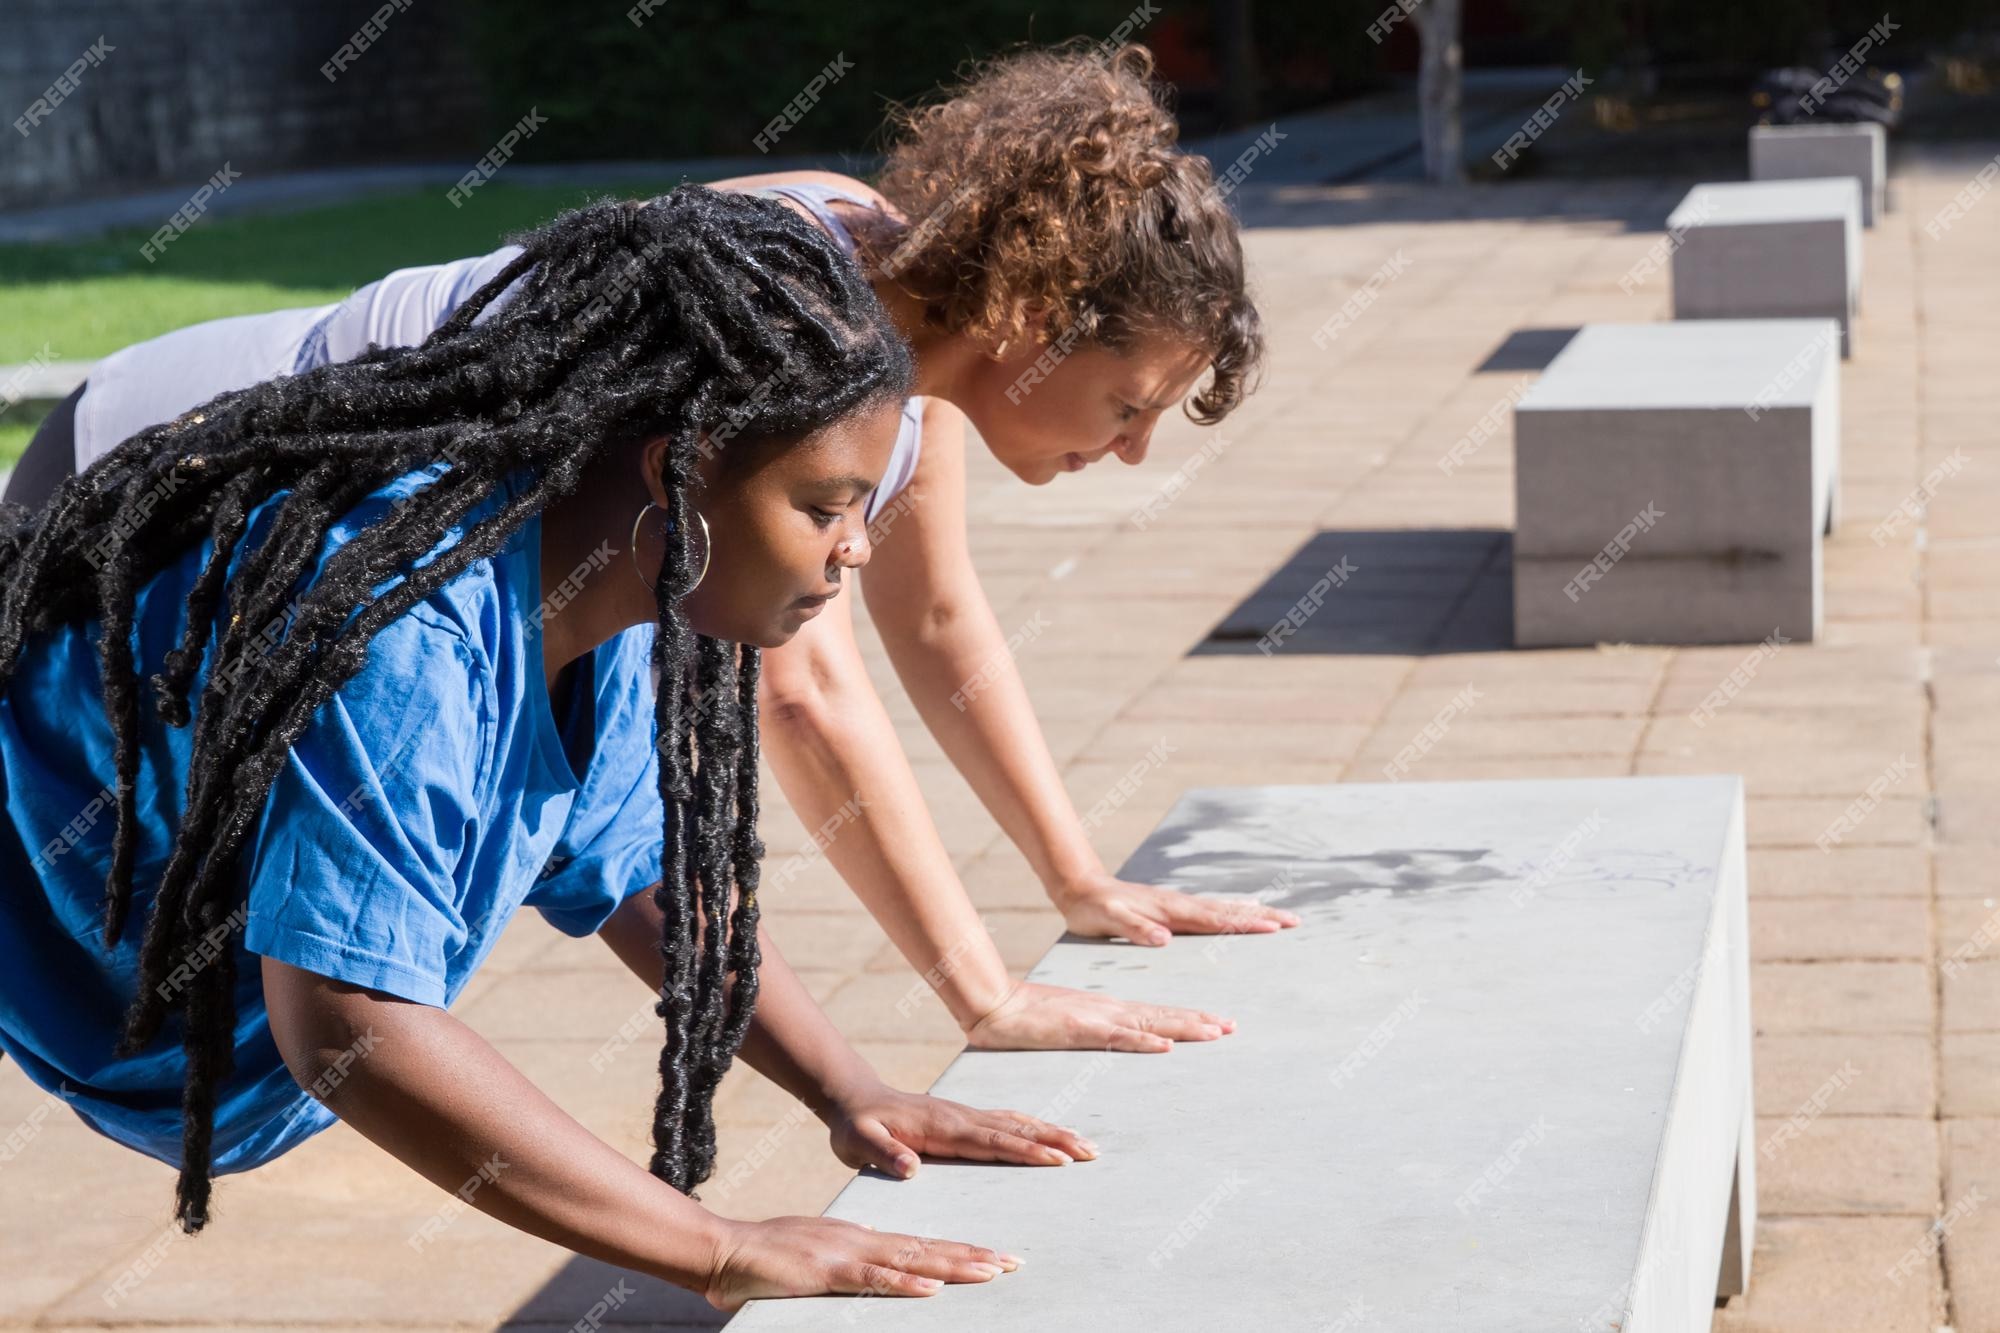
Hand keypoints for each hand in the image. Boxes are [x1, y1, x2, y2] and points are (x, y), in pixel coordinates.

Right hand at [702, 1215, 1019, 1310]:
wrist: (727, 1250)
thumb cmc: (769, 1255)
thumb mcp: (818, 1252)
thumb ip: (849, 1254)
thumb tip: (874, 1251)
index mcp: (862, 1237)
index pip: (921, 1245)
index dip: (960, 1250)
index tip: (995, 1256)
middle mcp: (863, 1239)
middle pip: (929, 1249)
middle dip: (974, 1256)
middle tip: (1014, 1261)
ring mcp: (847, 1253)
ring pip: (913, 1259)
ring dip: (954, 1266)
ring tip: (992, 1270)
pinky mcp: (828, 1271)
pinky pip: (874, 1278)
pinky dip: (905, 1282)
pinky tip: (933, 1287)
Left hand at [824, 1081, 1096, 1176]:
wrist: (854, 1097)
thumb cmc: (855, 1125)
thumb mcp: (857, 1141)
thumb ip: (882, 1153)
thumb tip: (909, 1168)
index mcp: (941, 1128)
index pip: (991, 1141)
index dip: (1025, 1150)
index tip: (1056, 1159)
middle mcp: (961, 1117)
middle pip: (1016, 1128)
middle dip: (1055, 1140)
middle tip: (1091, 1152)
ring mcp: (965, 1114)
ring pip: (1017, 1122)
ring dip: (1052, 1132)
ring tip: (1086, 1145)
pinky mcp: (965, 1117)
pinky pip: (1007, 1122)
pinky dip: (1034, 1127)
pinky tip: (1051, 1135)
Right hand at [965, 979, 1233, 1053]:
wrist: (995, 1004)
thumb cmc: (1027, 1016)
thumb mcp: (1068, 1024)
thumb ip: (1091, 1031)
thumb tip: (1111, 1038)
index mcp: (1107, 1011)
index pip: (1156, 1015)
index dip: (1188, 1018)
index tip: (1218, 1023)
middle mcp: (1109, 1011)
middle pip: (1162, 1016)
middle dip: (1199, 1021)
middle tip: (1232, 1026)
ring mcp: (1096, 1019)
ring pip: (1149, 1024)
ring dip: (1183, 1028)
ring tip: (1215, 1031)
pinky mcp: (1080, 1030)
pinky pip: (1117, 1039)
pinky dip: (1143, 1041)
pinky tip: (1165, 1045)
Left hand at [1052, 871, 1299, 946]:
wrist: (1080, 888)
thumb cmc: (1093, 909)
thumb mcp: (1109, 921)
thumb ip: (1136, 929)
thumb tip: (1165, 939)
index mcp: (1169, 911)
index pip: (1215, 919)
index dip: (1245, 924)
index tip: (1274, 926)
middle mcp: (1179, 904)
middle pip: (1229, 910)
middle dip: (1263, 916)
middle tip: (1295, 921)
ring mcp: (1178, 904)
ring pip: (1224, 908)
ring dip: (1253, 912)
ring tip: (1281, 916)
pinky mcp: (1173, 907)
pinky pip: (1212, 909)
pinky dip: (1233, 910)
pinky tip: (1245, 910)